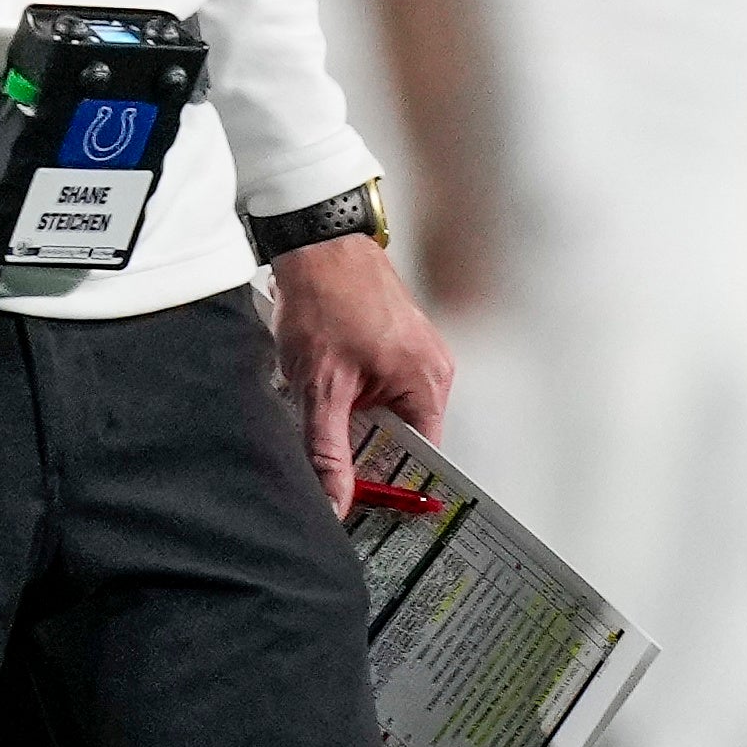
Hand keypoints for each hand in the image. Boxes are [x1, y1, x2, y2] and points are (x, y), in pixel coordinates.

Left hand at [271, 231, 451, 515]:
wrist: (315, 242)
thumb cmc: (327, 297)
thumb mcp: (321, 387)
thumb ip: (328, 452)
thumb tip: (334, 501)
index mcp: (427, 382)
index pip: (421, 458)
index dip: (391, 484)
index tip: (363, 504)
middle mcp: (430, 370)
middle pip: (402, 439)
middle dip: (363, 451)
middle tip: (327, 455)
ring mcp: (412, 356)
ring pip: (384, 415)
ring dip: (352, 422)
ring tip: (322, 407)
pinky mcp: (392, 345)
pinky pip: (377, 391)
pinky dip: (350, 399)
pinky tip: (325, 387)